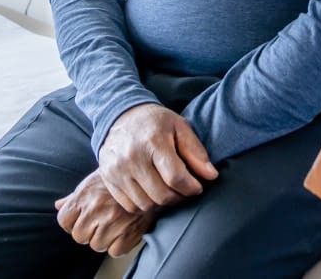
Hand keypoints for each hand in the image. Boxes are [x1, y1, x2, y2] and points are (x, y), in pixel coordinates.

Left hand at [55, 171, 155, 256]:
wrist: (146, 176)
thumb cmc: (116, 180)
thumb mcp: (92, 182)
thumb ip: (74, 197)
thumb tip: (58, 206)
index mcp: (84, 196)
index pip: (64, 221)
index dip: (71, 223)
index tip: (80, 221)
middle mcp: (96, 208)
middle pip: (79, 236)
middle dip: (88, 232)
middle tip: (99, 223)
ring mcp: (112, 221)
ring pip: (96, 245)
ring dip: (104, 239)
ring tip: (113, 225)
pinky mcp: (128, 232)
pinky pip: (115, 251)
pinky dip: (119, 245)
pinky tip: (123, 231)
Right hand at [97, 103, 217, 211]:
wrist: (119, 115)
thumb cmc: (155, 122)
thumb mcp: (180, 127)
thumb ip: (196, 152)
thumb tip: (211, 176)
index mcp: (153, 141)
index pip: (176, 177)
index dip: (191, 187)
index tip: (197, 186)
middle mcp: (132, 156)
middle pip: (162, 196)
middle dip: (179, 197)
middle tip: (183, 189)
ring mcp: (117, 169)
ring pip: (146, 204)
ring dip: (162, 202)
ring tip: (167, 188)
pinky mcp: (108, 178)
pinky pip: (130, 205)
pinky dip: (144, 203)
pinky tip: (150, 190)